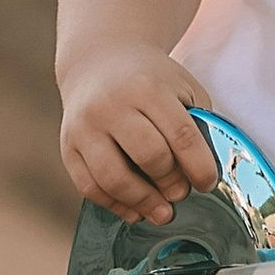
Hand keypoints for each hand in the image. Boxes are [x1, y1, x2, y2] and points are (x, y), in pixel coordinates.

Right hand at [59, 45, 220, 228]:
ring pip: (114, 178)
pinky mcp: (68, 146)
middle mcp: (112, 105)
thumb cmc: (148, 80)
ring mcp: (85, 127)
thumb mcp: (180, 87)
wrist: (98, 61)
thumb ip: (196, 123)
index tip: (207, 183)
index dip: (199, 167)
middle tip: (181, 193)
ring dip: (143, 202)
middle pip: (149, 157)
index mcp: (148, 88)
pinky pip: (89, 187)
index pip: (181, 135)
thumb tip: (201, 174)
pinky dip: (114, 205)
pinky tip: (134, 210)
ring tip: (161, 212)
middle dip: (171, 183)